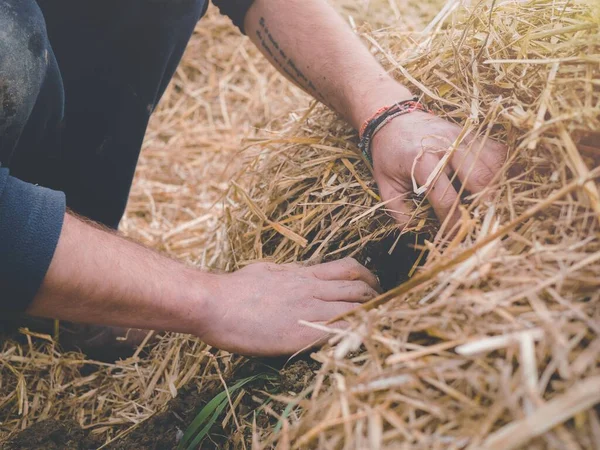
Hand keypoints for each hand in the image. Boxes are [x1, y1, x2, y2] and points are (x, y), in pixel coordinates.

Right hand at [199, 258, 379, 355]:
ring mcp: (309, 311)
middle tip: (381, 309)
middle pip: (360, 288)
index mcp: (303, 274)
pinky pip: (340, 333)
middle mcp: (312, 289)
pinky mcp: (302, 335)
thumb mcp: (266, 270)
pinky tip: (361, 344)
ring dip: (372, 317)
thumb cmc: (233, 288)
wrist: (214, 303)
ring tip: (378, 327)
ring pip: (357, 309)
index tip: (373, 287)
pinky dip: (355, 337)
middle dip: (377, 298)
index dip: (367, 278)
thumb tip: (294, 274)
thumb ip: (287, 273)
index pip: (349, 268)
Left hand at [370, 109, 506, 227]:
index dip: (452, 221)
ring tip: (490, 207)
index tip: (454, 236)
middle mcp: (447, 146)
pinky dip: (503, 169)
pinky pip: (498, 151)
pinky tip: (498, 185)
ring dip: (497, 187)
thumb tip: (412, 231)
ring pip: (494, 164)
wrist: (394, 118)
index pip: (445, 197)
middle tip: (483, 222)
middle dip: (485, 204)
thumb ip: (398, 210)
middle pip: (479, 177)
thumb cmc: (389, 154)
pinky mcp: (474, 133)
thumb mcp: (385, 184)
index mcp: (422, 160)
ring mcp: (464, 137)